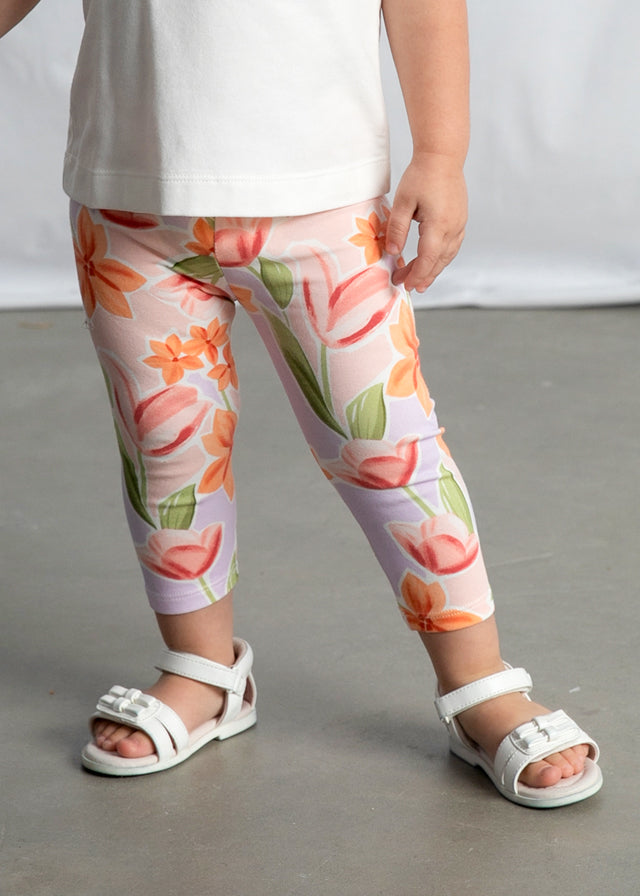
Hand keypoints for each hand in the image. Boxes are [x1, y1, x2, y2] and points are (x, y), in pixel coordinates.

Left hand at [385, 153, 467, 292]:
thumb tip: (392, 252)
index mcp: (438, 224)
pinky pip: (452, 246)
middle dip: (422, 276)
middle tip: (405, 285)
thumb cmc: (421, 175)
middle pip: (438, 261)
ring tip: (420, 281)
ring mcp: (460, 224)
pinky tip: (433, 262)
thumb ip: (397, 228)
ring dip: (433, 270)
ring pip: (447, 256)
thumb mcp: (403, 201)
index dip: (416, 275)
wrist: (443, 156)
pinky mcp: (460, 220)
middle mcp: (453, 227)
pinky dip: (442, 258)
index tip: (404, 285)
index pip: (427, 259)